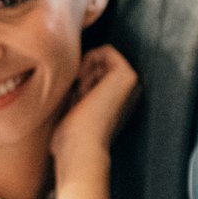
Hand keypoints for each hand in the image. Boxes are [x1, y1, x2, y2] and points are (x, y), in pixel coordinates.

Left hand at [49, 47, 136, 177]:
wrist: (81, 148)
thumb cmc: (72, 136)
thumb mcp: (74, 108)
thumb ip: (79, 90)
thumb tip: (67, 71)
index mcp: (118, 98)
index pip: (96, 70)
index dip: (80, 77)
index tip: (74, 97)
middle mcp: (129, 89)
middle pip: (97, 61)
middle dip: (82, 72)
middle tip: (77, 95)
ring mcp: (130, 81)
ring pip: (101, 55)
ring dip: (84, 68)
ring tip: (80, 91)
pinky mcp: (128, 74)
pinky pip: (107, 49)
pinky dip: (89, 59)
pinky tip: (82, 80)